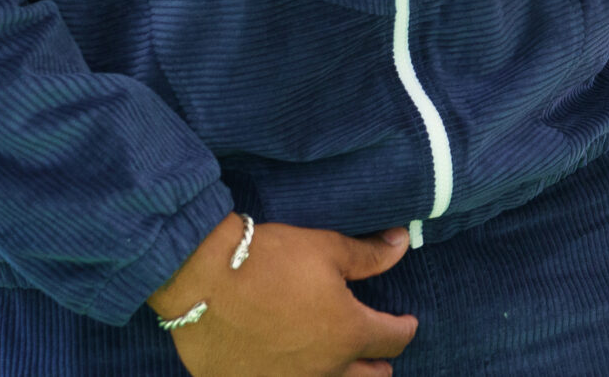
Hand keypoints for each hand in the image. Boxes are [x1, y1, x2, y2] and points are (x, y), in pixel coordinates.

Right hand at [149, 215, 415, 375]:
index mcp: (348, 333)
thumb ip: (369, 256)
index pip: (394, 339)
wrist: (201, 282)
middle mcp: (324, 369)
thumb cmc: (268, 261)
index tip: (406, 323)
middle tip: (377, 353)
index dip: (405, 328)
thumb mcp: (327, 249)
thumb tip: (401, 244)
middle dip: (378, 363)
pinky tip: (295, 369)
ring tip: (342, 366)